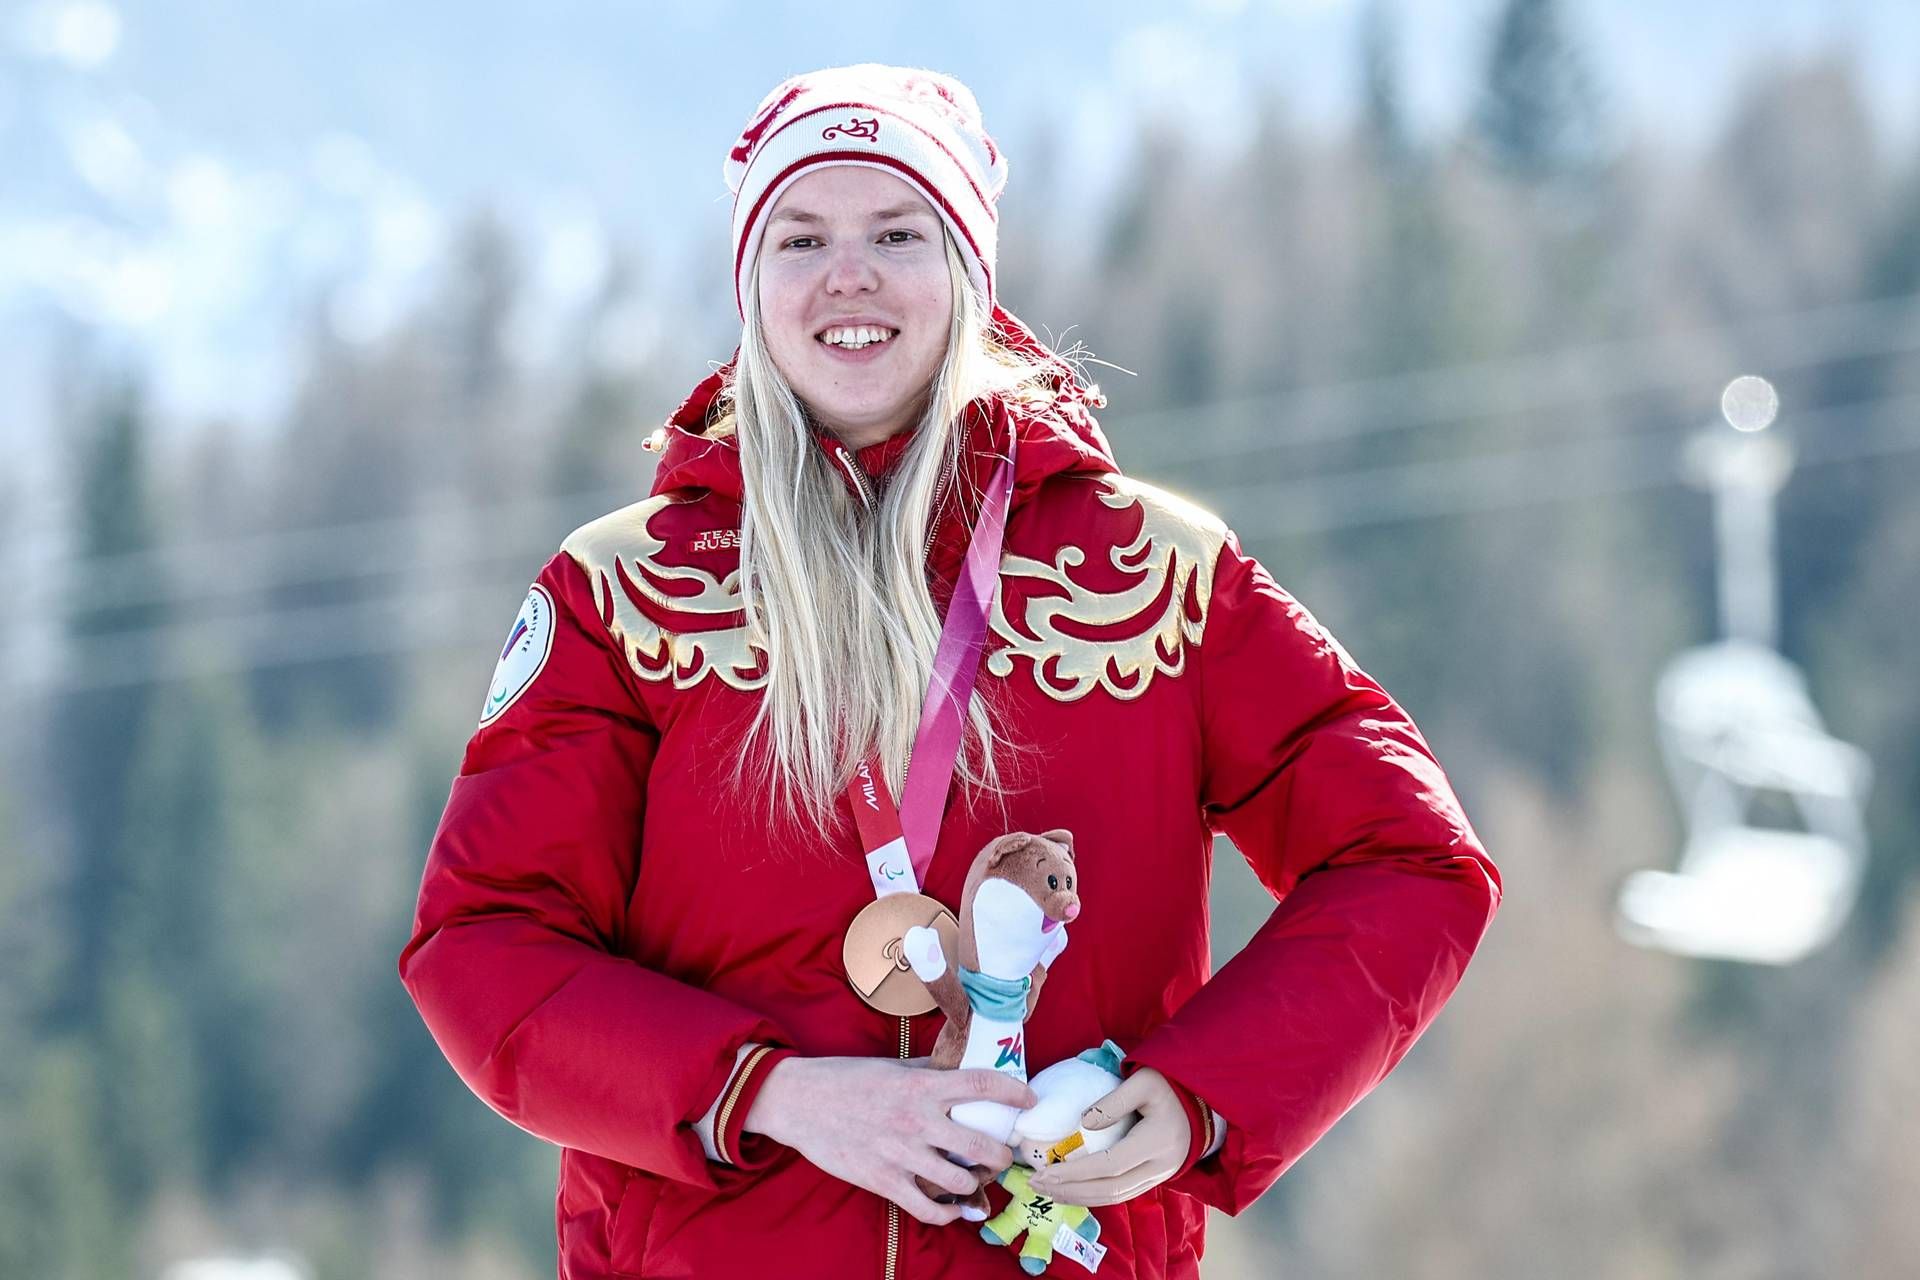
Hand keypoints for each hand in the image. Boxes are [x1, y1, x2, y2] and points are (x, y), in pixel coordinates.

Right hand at [743, 1056, 1037, 1225]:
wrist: (800, 1102)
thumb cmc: (846, 1079)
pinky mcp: (884, 1182)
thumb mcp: (892, 1066)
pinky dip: (950, 1213)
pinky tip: (957, 1207)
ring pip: (961, 1181)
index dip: (1014, 1092)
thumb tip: (960, 1070)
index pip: (982, 1085)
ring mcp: (901, 1154)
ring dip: (977, 1183)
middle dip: (1002, 1154)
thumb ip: (928, 1072)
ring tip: (979, 1178)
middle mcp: (917, 1120)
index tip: (1029, 1100)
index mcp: (921, 1085)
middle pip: (982, 1145)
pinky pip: (929, 1209)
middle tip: (1005, 1153)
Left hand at [1024, 1067, 1186, 1207]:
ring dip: (1079, 1197)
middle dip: (1070, 1190)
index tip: (1046, 1171)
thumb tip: (1083, 1122)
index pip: (1110, 1165)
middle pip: (1109, 1189)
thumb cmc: (1170, 1085)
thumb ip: (1115, 1101)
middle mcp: (1159, 1166)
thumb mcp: (1144, 1081)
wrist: (1203, 1102)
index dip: (1076, 1172)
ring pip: (1115, 1197)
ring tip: (1047, 1192)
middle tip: (1036, 1184)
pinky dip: (1094, 1196)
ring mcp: (1159, 1176)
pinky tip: (1072, 1191)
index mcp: (1156, 1141)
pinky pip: (1121, 1194)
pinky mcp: (1154, 1179)